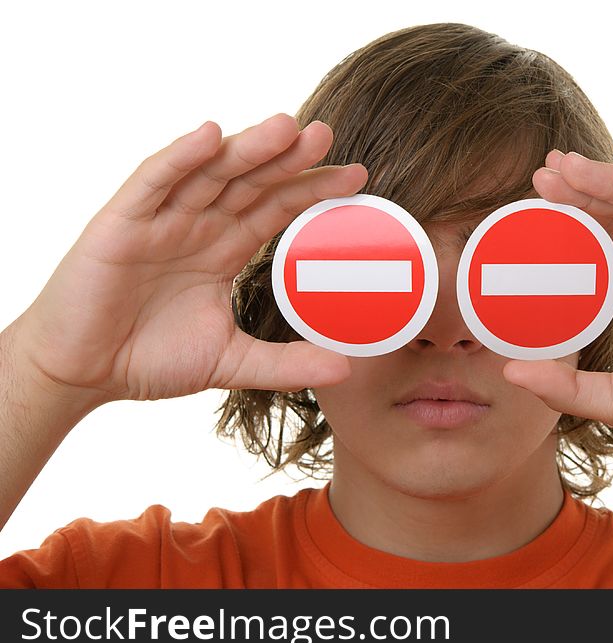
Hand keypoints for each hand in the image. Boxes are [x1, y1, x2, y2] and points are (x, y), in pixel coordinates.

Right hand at [13, 114, 365, 406]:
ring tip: (287, 127)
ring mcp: (160, 220)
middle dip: (288, 158)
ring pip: (210, 173)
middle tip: (327, 134)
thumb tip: (345, 369)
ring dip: (247, 148)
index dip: (312, 190)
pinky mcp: (122, 223)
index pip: (276, 208)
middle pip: (250, 181)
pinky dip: (180, 158)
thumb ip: (286, 363)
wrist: (83, 373)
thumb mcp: (231, 362)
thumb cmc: (150, 358)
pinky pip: (154, 183)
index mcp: (224, 249)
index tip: (357, 177)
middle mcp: (198, 225)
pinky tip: (210, 136)